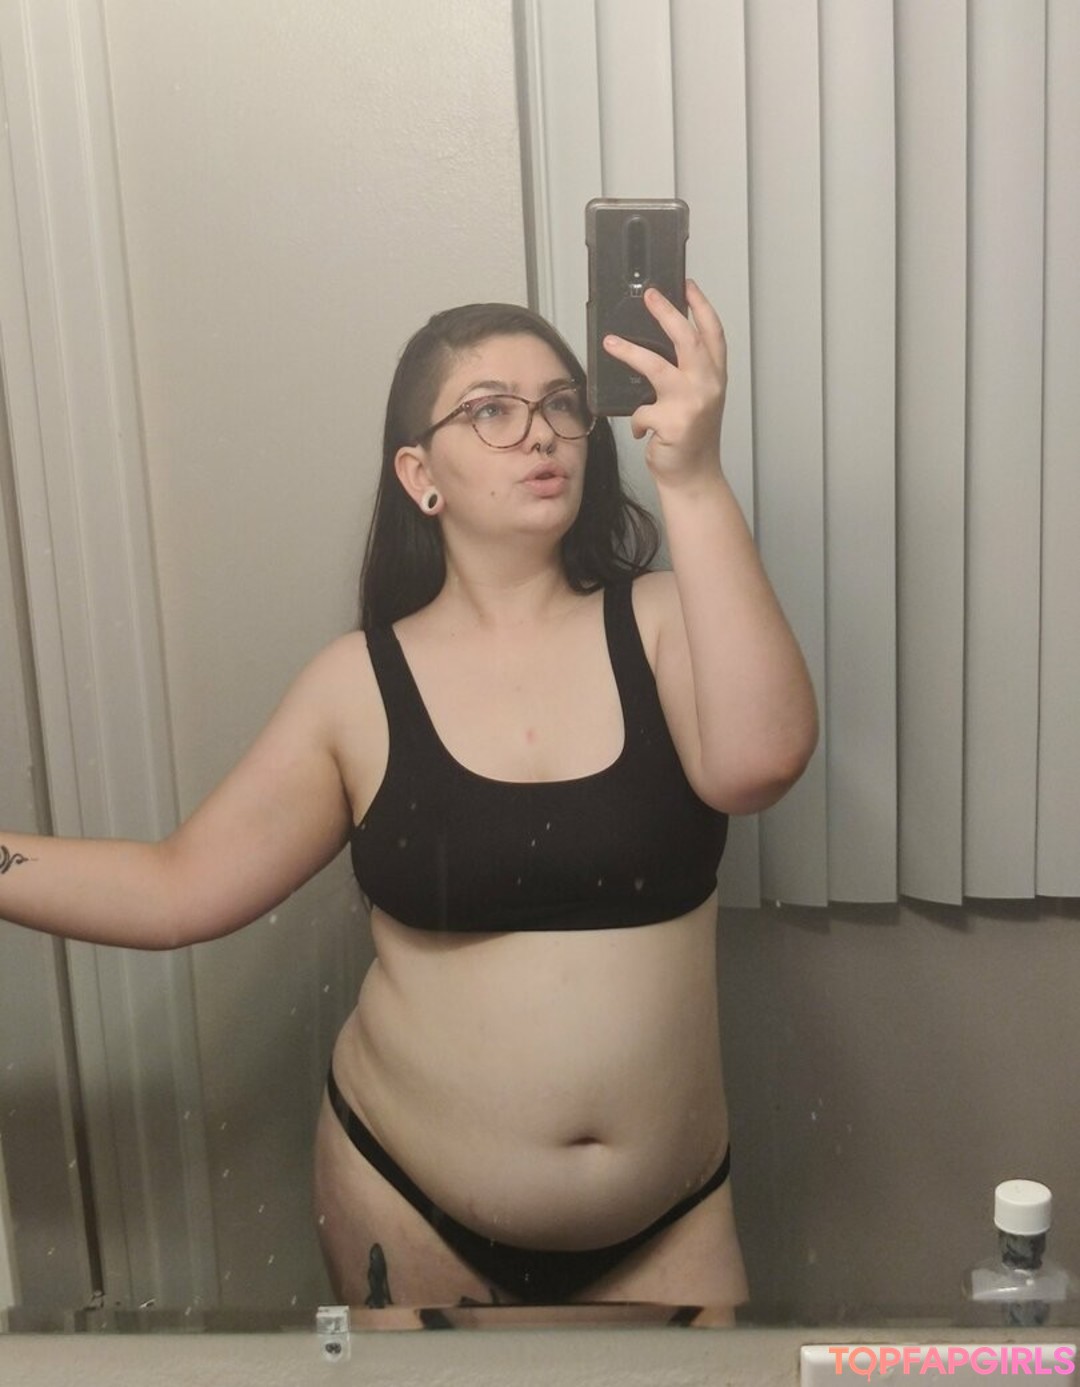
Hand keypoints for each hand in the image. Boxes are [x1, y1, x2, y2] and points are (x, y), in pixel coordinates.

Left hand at [602, 280, 726, 486]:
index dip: (701, 306)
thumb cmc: (692, 440)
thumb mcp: (698, 401)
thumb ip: (687, 375)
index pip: (713, 333)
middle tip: (649, 295)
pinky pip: (641, 411)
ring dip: (629, 352)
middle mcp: (707, 386)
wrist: (693, 477)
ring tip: (610, 342)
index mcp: (715, 377)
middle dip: (666, 312)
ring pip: (655, 366)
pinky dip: (637, 421)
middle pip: (686, 338)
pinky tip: (642, 431)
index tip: (687, 285)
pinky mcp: (672, 423)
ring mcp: (691, 404)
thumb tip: (652, 349)